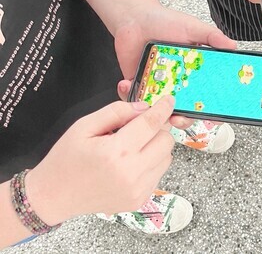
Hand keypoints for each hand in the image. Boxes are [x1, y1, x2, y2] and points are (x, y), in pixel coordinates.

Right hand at [25, 98, 175, 224]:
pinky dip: (151, 164)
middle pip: (166, 141)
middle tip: (140, 128)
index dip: (163, 109)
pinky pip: (158, 174)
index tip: (169, 100)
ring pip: (166, 158)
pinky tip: (131, 163)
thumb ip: (117, 112)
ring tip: (132, 147)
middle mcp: (131, 173)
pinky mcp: (138, 200)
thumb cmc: (66, 159)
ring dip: (156, 147)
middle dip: (157, 129)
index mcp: (116, 152)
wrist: (53, 196)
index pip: (151, 124)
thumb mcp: (84, 126)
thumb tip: (143, 108)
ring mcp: (137, 190)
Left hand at [113, 5, 237, 128]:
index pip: (206, 95)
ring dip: (155, 111)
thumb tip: (232, 46)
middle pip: (184, 108)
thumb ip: (212, 36)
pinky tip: (129, 83)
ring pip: (159, 109)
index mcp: (194, 72)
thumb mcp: (193, 27)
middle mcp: (177, 82)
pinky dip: (129, 94)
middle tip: (179, 118)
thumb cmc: (165, 21)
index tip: (212, 115)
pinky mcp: (137, 83)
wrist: (136, 17)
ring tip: (152, 104)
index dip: (210, 108)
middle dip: (182, 118)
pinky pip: (134, 97)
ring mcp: (157, 84)